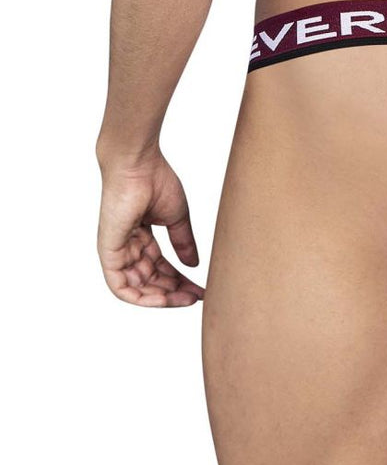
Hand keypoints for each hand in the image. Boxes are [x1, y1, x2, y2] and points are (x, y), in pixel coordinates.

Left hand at [96, 147, 204, 306]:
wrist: (137, 165)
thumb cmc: (154, 180)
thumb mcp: (176, 217)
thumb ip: (183, 242)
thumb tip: (193, 265)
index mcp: (141, 236)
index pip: (161, 266)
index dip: (181, 280)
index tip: (200, 288)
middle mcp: (128, 246)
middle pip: (151, 280)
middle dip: (175, 291)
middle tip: (197, 296)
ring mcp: (117, 251)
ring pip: (138, 288)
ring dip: (163, 298)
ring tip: (187, 298)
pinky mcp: (108, 254)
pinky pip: (121, 288)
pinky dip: (142, 298)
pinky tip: (165, 299)